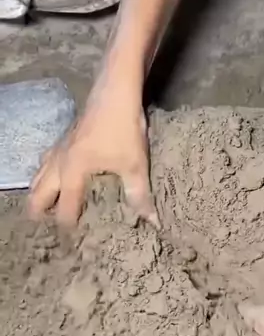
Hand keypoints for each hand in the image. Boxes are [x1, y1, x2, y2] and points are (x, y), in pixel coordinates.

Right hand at [28, 81, 158, 227]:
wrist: (116, 90)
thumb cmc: (123, 128)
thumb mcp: (134, 164)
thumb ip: (139, 195)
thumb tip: (153, 222)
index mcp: (72, 172)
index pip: (64, 209)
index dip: (68, 228)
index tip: (74, 245)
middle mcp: (59, 163)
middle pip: (39, 194)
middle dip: (41, 214)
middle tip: (48, 232)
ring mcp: (58, 149)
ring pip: (38, 177)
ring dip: (40, 195)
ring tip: (45, 211)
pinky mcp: (64, 139)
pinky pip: (45, 164)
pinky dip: (45, 176)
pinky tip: (53, 178)